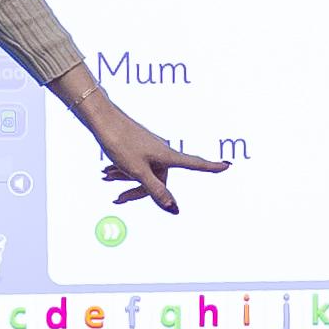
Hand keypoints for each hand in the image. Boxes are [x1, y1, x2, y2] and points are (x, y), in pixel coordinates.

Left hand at [76, 89, 226, 210]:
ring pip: (143, 172)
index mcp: (167, 156)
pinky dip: (122, 170)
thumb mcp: (137, 171)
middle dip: (138, 191)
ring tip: (106, 178)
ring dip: (126, 180)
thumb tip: (174, 209)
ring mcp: (149, 148)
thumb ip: (156, 191)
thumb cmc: (120, 142)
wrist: (100, 119)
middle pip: (159, 180)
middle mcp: (162, 152)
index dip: (211, 167)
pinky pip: (135, 163)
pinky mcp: (137, 145)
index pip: (195, 164)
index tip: (227, 165)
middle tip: (117, 199)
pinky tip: (106, 172)